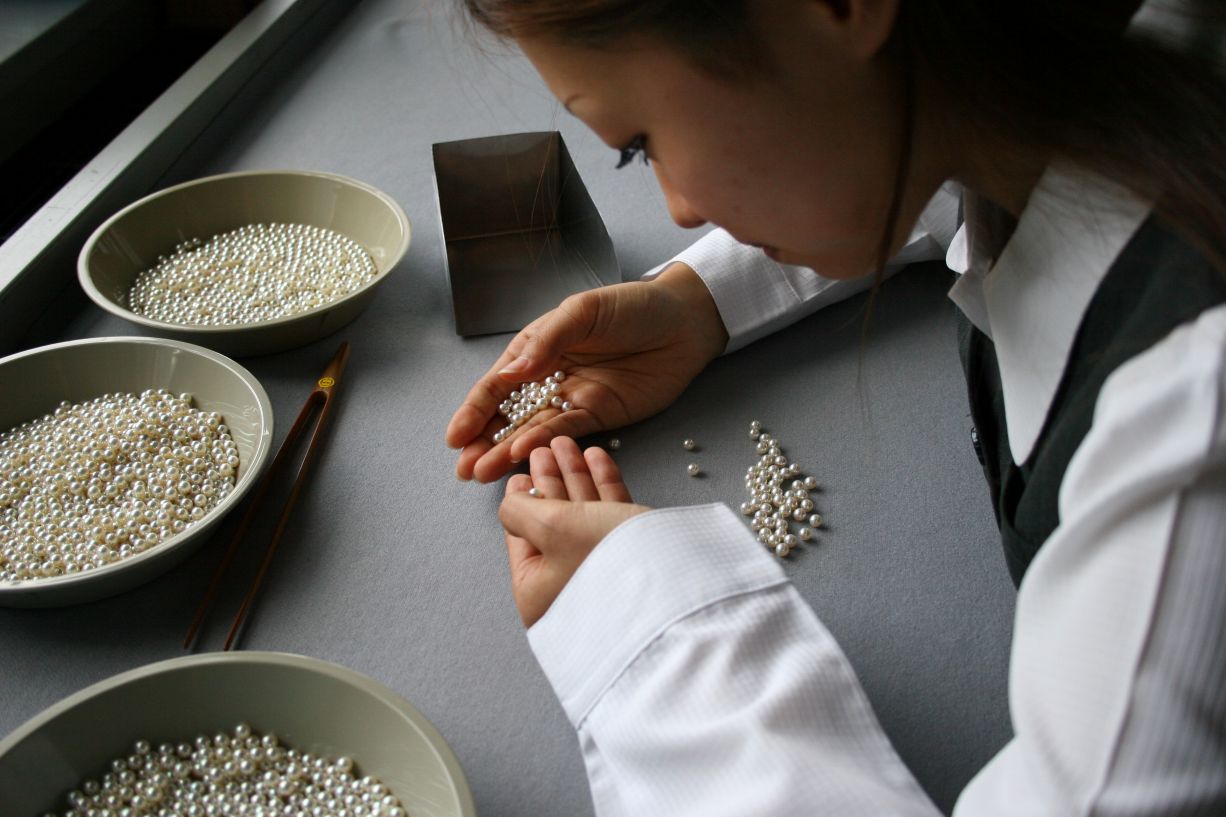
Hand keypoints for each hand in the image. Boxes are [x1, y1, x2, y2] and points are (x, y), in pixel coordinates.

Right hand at [446, 263, 727, 481]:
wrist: (684, 321)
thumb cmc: (632, 306)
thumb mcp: (584, 311)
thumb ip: (548, 340)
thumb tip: (512, 371)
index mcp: (537, 348)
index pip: (498, 383)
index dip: (474, 410)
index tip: (455, 436)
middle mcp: (548, 377)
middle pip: (508, 415)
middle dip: (483, 441)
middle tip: (463, 468)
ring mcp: (572, 399)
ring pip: (531, 430)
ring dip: (505, 452)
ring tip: (481, 474)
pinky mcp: (599, 416)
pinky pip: (566, 433)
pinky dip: (543, 446)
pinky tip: (521, 457)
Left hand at [500, 437, 649, 627]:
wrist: (672, 579)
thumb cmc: (600, 558)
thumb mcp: (548, 528)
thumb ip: (519, 510)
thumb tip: (511, 502)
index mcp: (539, 591)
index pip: (521, 539)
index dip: (520, 501)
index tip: (520, 473)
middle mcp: (568, 584)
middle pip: (552, 523)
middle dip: (550, 481)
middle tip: (544, 449)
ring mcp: (602, 570)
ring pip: (583, 514)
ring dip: (575, 475)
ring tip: (568, 443)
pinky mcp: (633, 553)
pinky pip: (611, 513)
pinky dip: (603, 483)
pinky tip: (597, 456)